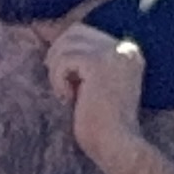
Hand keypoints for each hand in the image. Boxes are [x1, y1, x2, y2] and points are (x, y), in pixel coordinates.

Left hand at [48, 25, 145, 158]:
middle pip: (74, 31)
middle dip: (58, 54)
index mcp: (128, 51)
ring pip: (66, 44)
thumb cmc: (99, 117)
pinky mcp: (99, 64)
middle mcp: (125, 48)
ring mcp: (114, 54)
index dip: (63, 48)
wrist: (115, 142)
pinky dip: (58, 79)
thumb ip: (82, 60)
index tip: (59, 72)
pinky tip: (67, 98)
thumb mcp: (92, 81)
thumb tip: (46, 36)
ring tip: (65, 92)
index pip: (85, 31)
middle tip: (58, 81)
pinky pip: (64, 60)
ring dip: (57, 69)